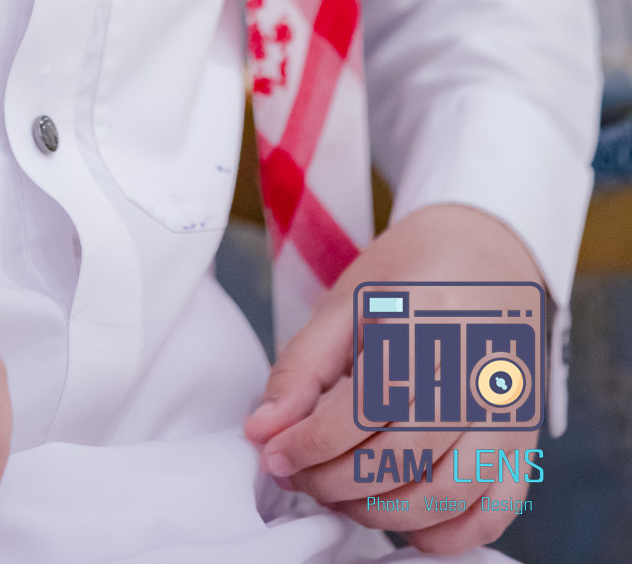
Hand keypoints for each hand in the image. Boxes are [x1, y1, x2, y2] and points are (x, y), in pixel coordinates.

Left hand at [243, 204, 543, 554]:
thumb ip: (301, 368)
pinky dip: (443, 533)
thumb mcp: (346, 302)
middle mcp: (479, 369)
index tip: (275, 455)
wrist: (485, 254)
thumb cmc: (409, 277)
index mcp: (430, 320)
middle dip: (337, 482)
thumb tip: (261, 432)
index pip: (364, 407)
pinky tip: (402, 514)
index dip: (310, 443)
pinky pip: (492, 512)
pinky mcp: (526, 440)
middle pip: (404, 456)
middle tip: (303, 477)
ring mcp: (511, 411)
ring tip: (342, 495)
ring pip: (446, 493)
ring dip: (382, 512)